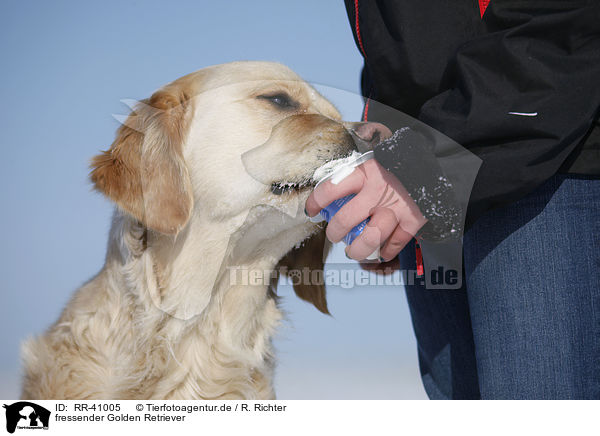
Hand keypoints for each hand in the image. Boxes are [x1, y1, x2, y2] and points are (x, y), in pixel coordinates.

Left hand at [305, 158, 426, 261]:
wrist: (431, 164)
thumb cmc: (397, 161)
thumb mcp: (374, 156)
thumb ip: (355, 166)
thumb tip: (332, 183)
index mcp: (364, 171)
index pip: (329, 190)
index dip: (315, 203)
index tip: (311, 211)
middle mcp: (378, 190)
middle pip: (345, 221)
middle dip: (334, 233)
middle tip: (334, 235)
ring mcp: (396, 207)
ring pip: (369, 238)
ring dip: (357, 250)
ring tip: (353, 251)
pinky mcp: (414, 219)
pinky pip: (395, 244)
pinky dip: (386, 251)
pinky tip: (380, 251)